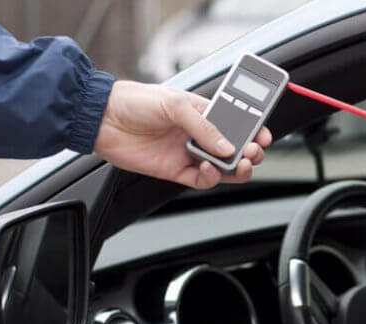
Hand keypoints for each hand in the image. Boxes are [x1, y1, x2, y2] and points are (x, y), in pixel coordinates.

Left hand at [93, 81, 272, 188]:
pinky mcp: (176, 171)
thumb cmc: (135, 101)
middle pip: (235, 149)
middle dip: (250, 152)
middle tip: (253, 151)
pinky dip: (210, 176)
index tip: (264, 136)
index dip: (254, 131)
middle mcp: (199, 134)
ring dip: (236, 168)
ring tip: (241, 163)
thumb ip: (205, 127)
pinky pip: (202, 180)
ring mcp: (189, 153)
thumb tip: (228, 147)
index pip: (238, 124)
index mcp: (204, 113)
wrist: (101, 119)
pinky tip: (207, 166)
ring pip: (223, 168)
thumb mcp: (175, 104)